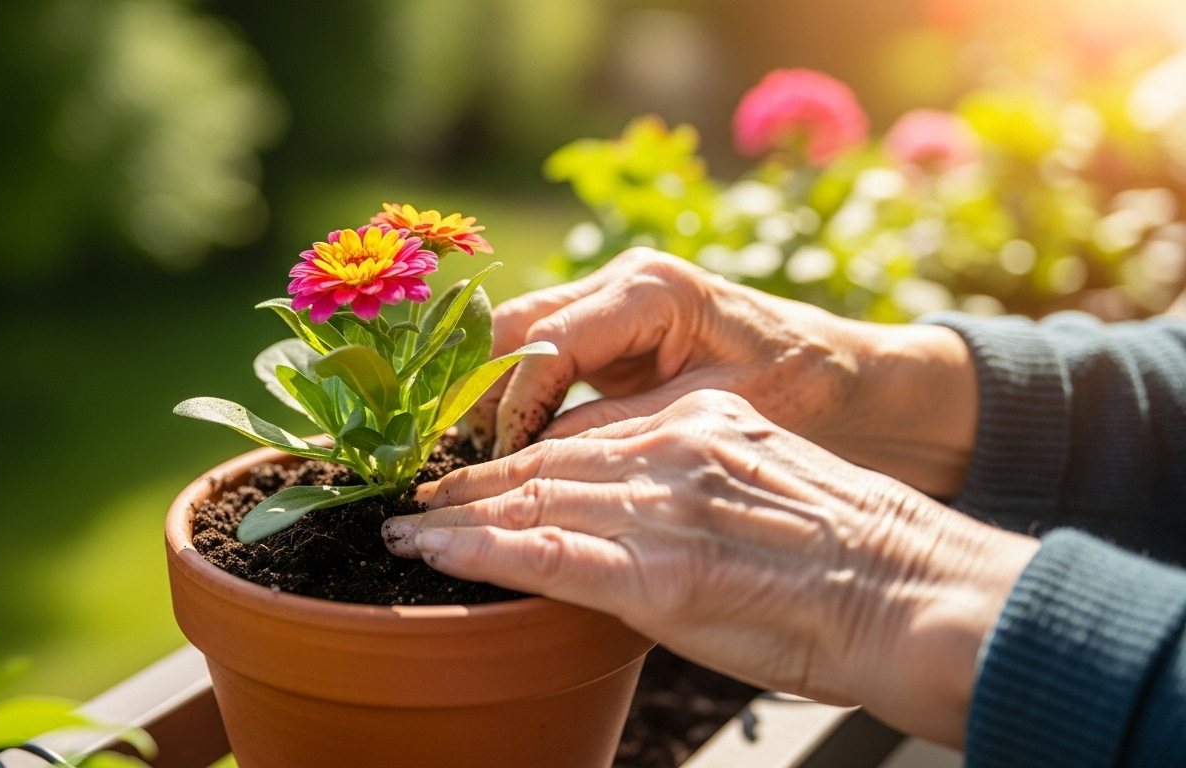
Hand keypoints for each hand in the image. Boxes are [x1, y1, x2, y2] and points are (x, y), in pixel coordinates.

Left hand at [388, 391, 1038, 746]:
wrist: (912, 593)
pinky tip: (436, 554)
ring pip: (531, 500)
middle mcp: (670, 450)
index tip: (469, 471)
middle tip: (414, 497)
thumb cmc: (854, 554)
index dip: (514, 454)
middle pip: (542, 462)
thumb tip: (641, 505)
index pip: (580, 437)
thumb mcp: (767, 481)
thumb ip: (697, 478)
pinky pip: (546, 553)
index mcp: (698, 423)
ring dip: (457, 518)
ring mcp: (659, 507)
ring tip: (407, 531)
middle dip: (469, 483)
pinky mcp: (657, 571)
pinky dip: (482, 553)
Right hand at [471, 248, 978, 497]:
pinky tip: (511, 448)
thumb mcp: (717, 414)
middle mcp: (623, 282)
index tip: (496, 461)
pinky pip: (544, 358)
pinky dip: (522, 398)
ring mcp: (612, 303)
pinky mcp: (612, 333)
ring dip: (495, 395)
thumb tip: (538, 455)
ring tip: (478, 460)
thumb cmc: (802, 389)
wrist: (850, 377)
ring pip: (518, 339)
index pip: (547, 340)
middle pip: (515, 326)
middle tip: (463, 459)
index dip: (512, 400)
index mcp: (653, 289)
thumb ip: (627, 427)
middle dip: (483, 391)